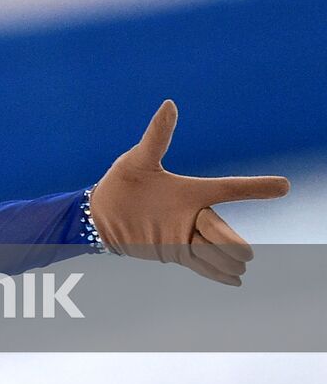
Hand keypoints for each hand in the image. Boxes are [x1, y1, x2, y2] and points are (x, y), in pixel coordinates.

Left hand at [89, 100, 289, 284]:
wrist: (100, 214)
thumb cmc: (122, 182)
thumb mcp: (138, 159)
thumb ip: (157, 135)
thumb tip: (170, 104)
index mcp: (192, 192)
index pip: (230, 189)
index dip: (256, 187)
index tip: (283, 185)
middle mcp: (196, 215)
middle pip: (226, 231)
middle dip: (227, 239)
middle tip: (207, 236)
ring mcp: (188, 236)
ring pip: (219, 251)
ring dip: (223, 259)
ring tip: (220, 261)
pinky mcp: (177, 253)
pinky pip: (204, 266)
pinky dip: (219, 273)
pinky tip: (232, 279)